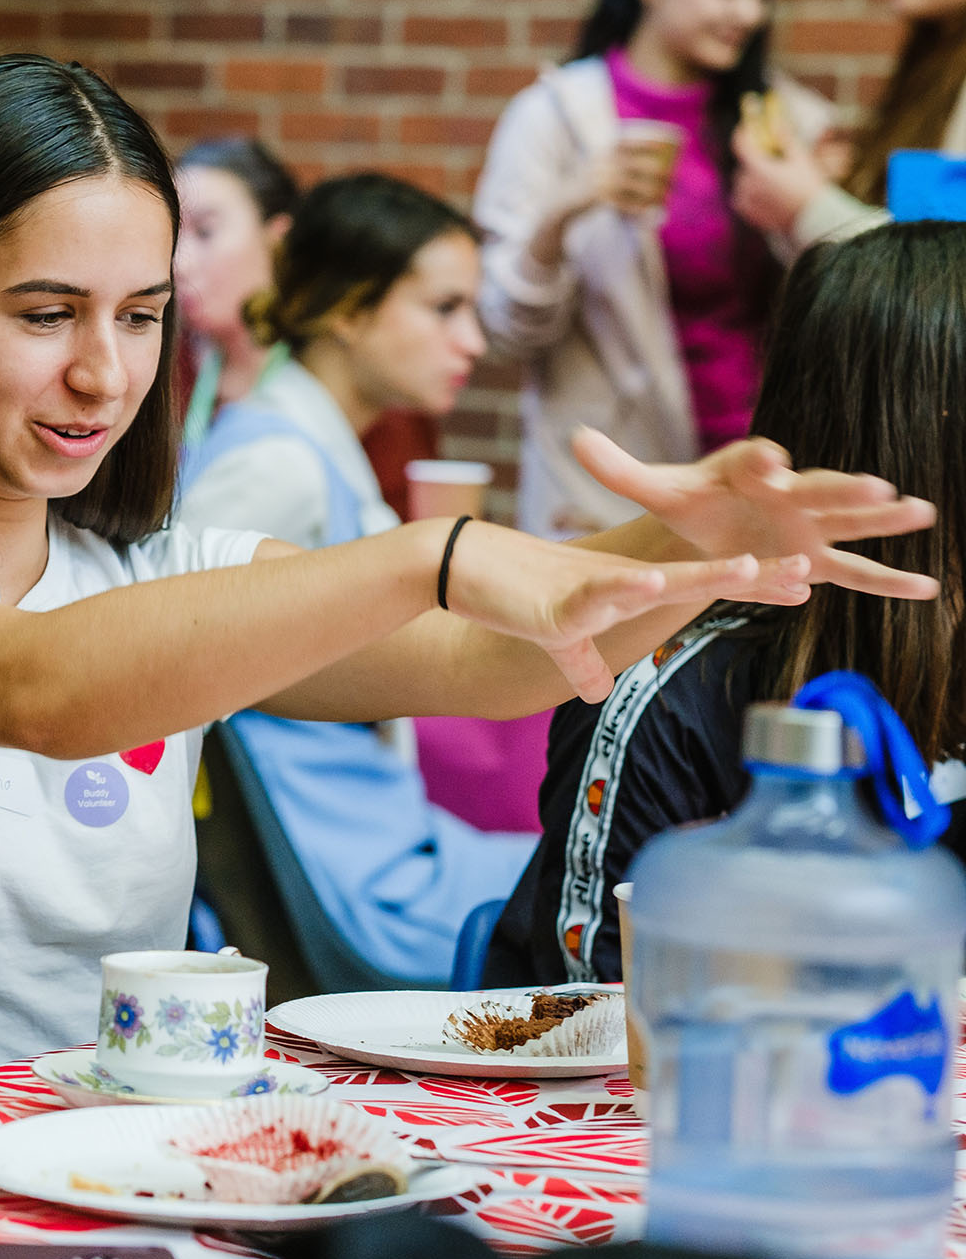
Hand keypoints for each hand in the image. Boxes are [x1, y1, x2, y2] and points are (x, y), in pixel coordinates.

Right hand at [437, 519, 796, 702]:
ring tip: (748, 569)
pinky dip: (623, 589)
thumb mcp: (555, 636)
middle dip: (750, 578)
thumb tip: (592, 692)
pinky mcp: (553, 604)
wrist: (453, 566)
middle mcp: (616, 583)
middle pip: (695, 580)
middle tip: (804, 570)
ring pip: (655, 582)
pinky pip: (595, 594)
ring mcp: (588, 589)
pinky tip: (651, 582)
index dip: (749, 587)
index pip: (698, 587)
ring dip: (702, 578)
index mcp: (623, 590)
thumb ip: (580, 659)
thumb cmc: (505, 596)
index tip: (801, 586)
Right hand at [529, 142, 675, 270]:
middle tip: (671, 179)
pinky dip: (639, 207)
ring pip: (636, 185)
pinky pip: (625, 203)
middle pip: (639, 165)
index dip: (649, 142)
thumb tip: (650, 159)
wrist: (562, 200)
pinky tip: (649, 210)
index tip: (667, 144)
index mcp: (604, 151)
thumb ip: (619, 158)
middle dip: (659, 172)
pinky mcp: (599, 198)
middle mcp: (603, 164)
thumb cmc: (589, 181)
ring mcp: (601, 181)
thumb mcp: (600, 163)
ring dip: (653, 191)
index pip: (631, 142)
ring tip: (664, 195)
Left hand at [573, 428, 939, 600]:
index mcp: (745, 469)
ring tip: (920, 512)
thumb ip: (619, 469)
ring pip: (849, 522)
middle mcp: (788, 490)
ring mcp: (810, 524)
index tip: (768, 458)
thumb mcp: (655, 489)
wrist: (715, 521)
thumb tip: (574, 437)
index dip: (760, 459)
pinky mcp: (818, 556)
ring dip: (882, 519)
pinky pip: (856, 571)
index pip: (753, 460)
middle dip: (842, 488)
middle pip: (816, 487)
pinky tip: (928, 589)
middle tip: (875, 485)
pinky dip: (888, 581)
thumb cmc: (692, 501)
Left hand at [731, 122, 829, 235]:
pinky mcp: (747, 213)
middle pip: (744, 164)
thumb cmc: (808, 187)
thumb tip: (777, 121)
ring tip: (773, 177)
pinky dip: (750, 191)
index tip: (746, 126)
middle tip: (771, 157)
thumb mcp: (800, 159)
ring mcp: (745, 200)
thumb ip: (785, 139)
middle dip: (755, 158)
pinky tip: (766, 192)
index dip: (742, 133)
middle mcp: (747, 185)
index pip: (741, 145)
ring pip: (742, 181)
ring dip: (752, 176)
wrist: (811, 219)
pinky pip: (742, 196)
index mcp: (758, 169)